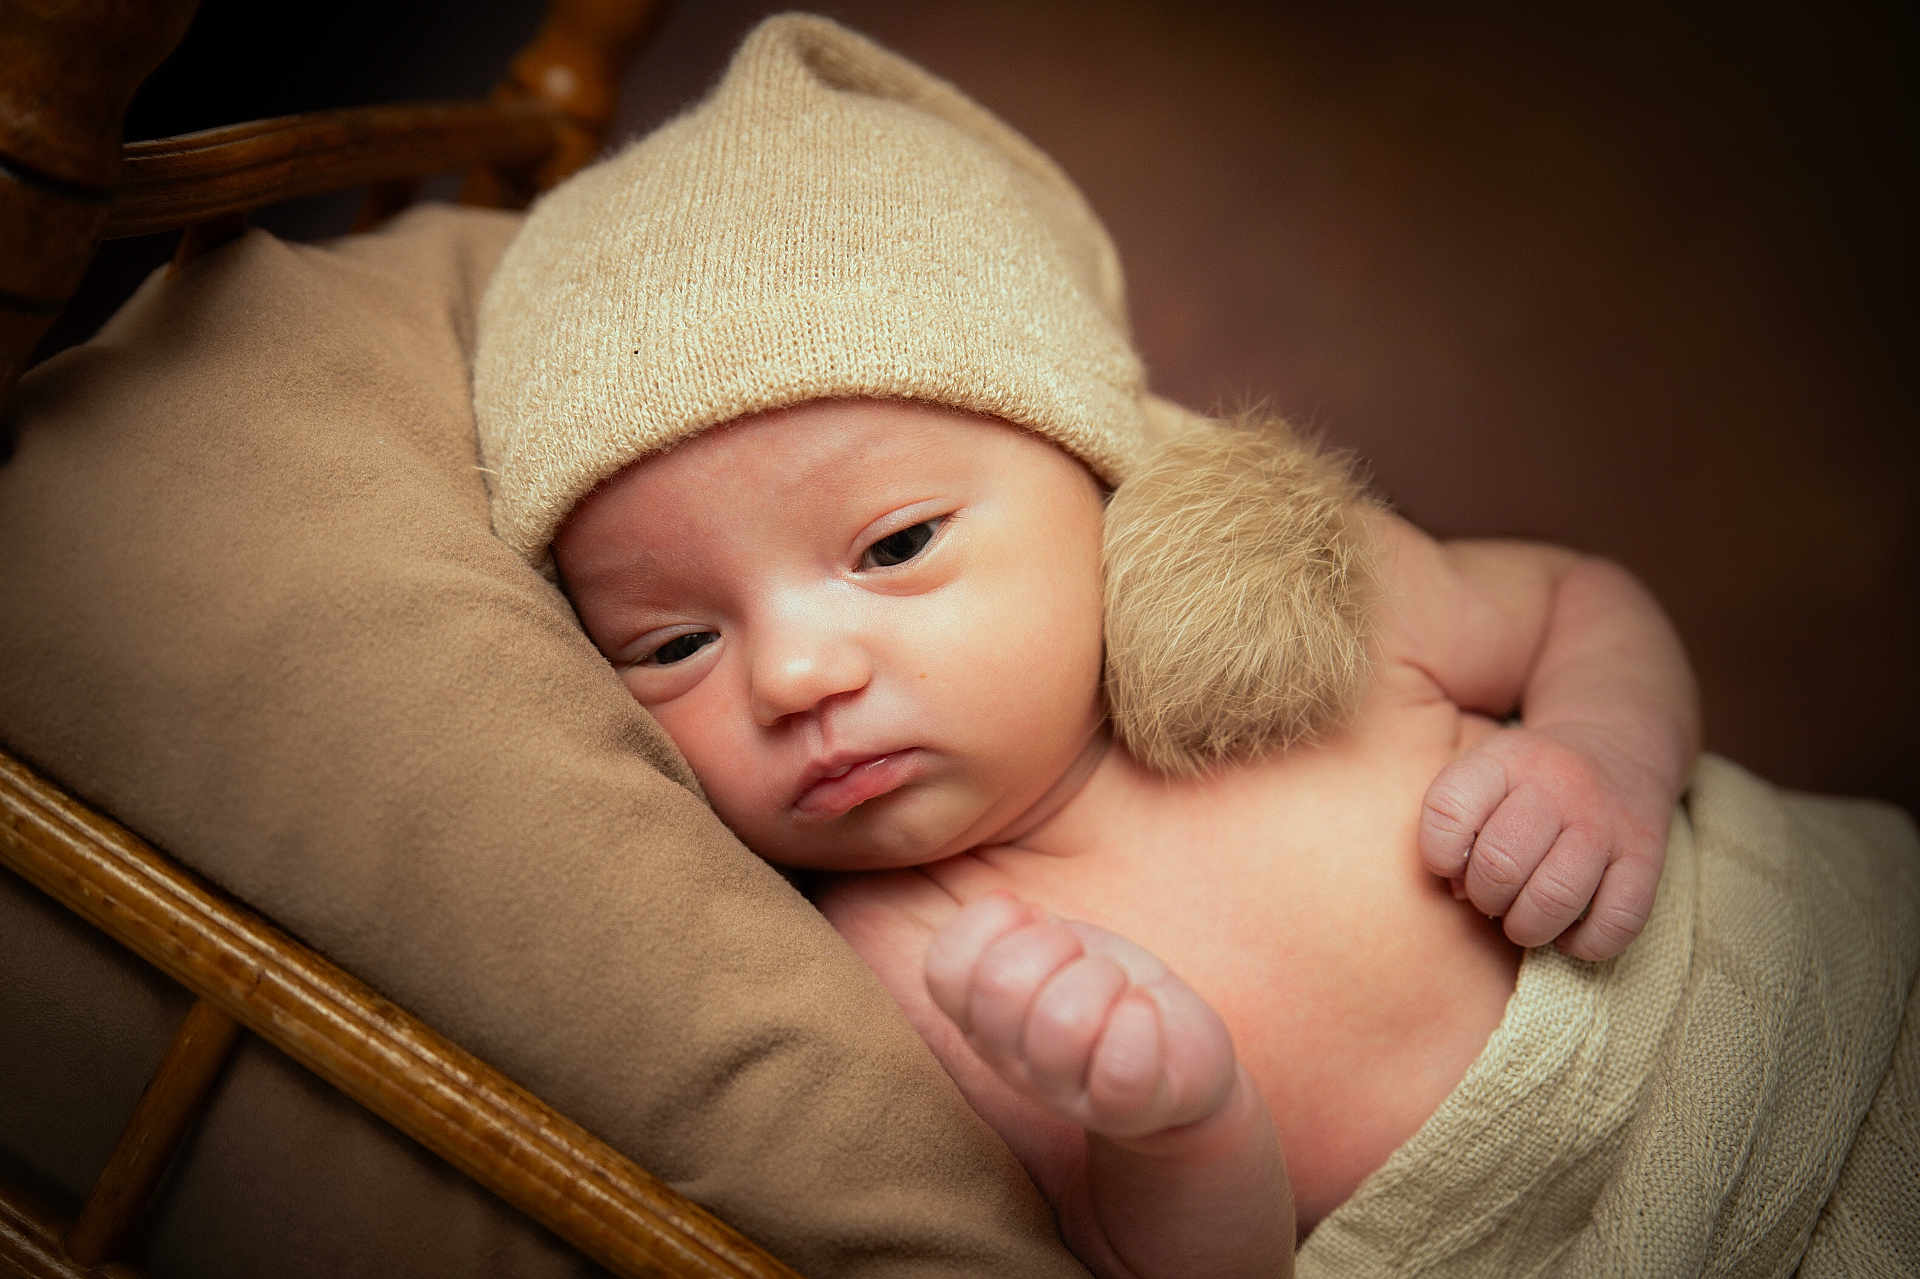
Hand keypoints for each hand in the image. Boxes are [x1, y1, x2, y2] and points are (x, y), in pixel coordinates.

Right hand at [924, 892, 1236, 1141]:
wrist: (1173, 1060)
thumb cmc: (1101, 990)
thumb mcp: (1050, 947)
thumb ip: (1011, 929)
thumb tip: (1006, 906)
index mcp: (978, 1016)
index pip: (943, 967)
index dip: (989, 923)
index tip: (1034, 923)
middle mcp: (1007, 1060)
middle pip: (1000, 983)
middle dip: (1055, 943)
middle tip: (1083, 959)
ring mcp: (1061, 1092)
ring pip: (1063, 1018)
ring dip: (1104, 979)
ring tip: (1118, 989)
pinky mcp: (1124, 1108)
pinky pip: (1121, 1066)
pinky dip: (1140, 1021)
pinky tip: (1144, 1012)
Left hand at [1419, 724, 1670, 959]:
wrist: (1618, 747)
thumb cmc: (1529, 780)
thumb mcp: (1482, 774)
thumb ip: (1452, 825)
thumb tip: (1459, 892)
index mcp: (1505, 759)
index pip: (1447, 810)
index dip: (1439, 854)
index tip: (1454, 863)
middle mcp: (1559, 786)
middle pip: (1500, 864)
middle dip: (1485, 898)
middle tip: (1493, 896)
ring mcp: (1607, 822)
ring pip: (1555, 898)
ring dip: (1528, 926)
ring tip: (1525, 918)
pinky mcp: (1647, 858)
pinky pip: (1616, 922)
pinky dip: (1585, 943)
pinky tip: (1570, 931)